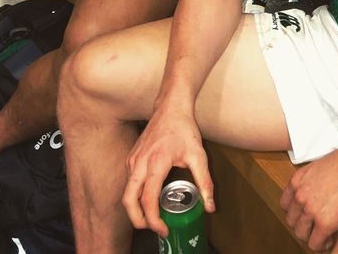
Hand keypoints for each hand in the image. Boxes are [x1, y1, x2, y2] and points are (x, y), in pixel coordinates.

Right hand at [123, 106, 214, 235]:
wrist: (171, 107)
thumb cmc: (184, 129)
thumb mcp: (199, 156)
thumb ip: (205, 183)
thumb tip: (209, 207)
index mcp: (156, 162)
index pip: (148, 199)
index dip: (154, 220)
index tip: (164, 230)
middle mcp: (140, 162)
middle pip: (128, 200)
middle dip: (137, 221)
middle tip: (154, 229)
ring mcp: (133, 160)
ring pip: (127, 192)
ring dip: (136, 209)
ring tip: (153, 217)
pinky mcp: (132, 158)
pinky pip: (129, 182)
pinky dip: (136, 196)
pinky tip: (150, 199)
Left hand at [280, 144, 337, 251]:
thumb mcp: (318, 168)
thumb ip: (310, 183)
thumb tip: (314, 193)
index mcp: (297, 181)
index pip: (285, 204)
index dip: (296, 212)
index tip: (303, 215)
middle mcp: (300, 196)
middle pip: (291, 221)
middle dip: (303, 224)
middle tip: (314, 226)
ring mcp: (310, 210)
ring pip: (301, 234)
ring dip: (311, 236)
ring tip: (322, 234)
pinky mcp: (324, 222)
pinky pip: (315, 243)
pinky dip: (321, 244)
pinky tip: (329, 239)